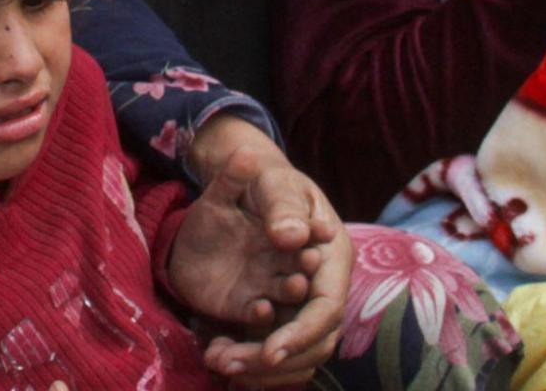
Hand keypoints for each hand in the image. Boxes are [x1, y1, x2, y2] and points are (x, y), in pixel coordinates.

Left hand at [182, 119, 351, 385]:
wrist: (240, 184)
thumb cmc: (264, 179)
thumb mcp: (272, 181)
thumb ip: (282, 204)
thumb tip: (292, 236)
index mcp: (330, 253)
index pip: (327, 306)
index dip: (302, 332)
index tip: (269, 351)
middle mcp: (317, 283)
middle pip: (313, 339)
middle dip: (276, 359)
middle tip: (230, 364)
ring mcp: (292, 299)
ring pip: (291, 351)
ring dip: (257, 366)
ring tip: (217, 361)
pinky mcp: (267, 305)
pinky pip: (267, 344)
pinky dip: (245, 357)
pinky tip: (215, 353)